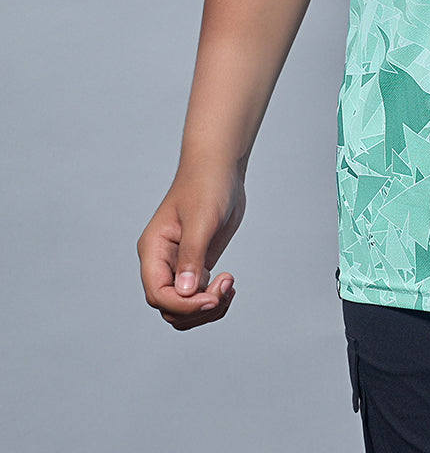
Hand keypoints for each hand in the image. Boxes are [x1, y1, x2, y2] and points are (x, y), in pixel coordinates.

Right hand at [137, 165, 245, 330]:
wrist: (220, 168)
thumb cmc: (206, 185)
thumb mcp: (201, 219)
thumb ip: (192, 256)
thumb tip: (184, 292)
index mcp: (153, 250)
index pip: (158, 294)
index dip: (184, 304)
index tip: (212, 297)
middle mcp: (161, 262)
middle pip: (170, 307)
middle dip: (198, 308)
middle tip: (226, 285)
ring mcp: (178, 265)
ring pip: (183, 307)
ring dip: (207, 308)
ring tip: (229, 286)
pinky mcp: (196, 264)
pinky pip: (197, 297)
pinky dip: (213, 300)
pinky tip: (229, 285)